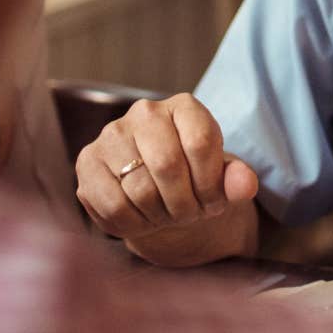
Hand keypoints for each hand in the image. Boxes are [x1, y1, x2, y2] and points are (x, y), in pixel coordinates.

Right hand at [75, 93, 258, 258]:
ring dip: (160, 217)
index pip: (201, 142)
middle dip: (184, 204)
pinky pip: (112, 205)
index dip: (210, 185)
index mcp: (184, 107)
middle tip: (189, 215)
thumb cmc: (193, 180)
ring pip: (140, 190)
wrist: (158, 192)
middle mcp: (145, 112)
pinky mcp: (88, 162)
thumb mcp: (221, 179)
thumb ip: (237, 180)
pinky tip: (142, 219)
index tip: (214, 203)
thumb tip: (245, 185)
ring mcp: (112, 135)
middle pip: (168, 166)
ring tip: (167, 216)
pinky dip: (133, 225)